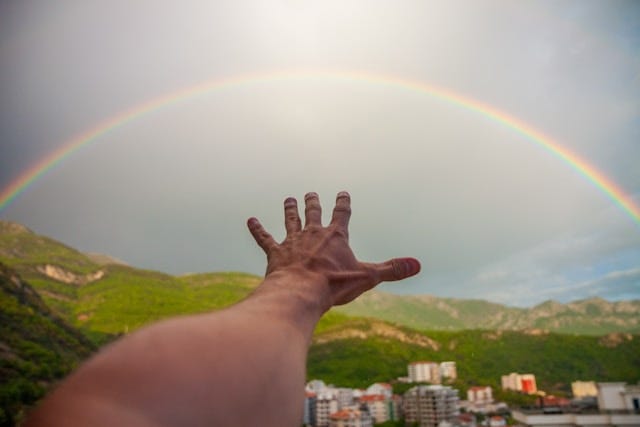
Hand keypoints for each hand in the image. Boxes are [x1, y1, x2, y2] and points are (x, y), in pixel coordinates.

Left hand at [247, 191, 420, 307]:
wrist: (300, 292)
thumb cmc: (334, 285)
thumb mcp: (368, 277)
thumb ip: (392, 269)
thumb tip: (418, 264)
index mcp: (335, 237)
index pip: (342, 213)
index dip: (343, 202)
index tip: (342, 192)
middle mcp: (313, 234)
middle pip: (313, 212)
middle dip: (313, 202)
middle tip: (310, 193)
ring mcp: (292, 242)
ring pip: (290, 220)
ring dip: (290, 210)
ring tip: (289, 199)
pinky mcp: (275, 253)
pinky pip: (264, 238)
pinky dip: (257, 229)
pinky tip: (250, 220)